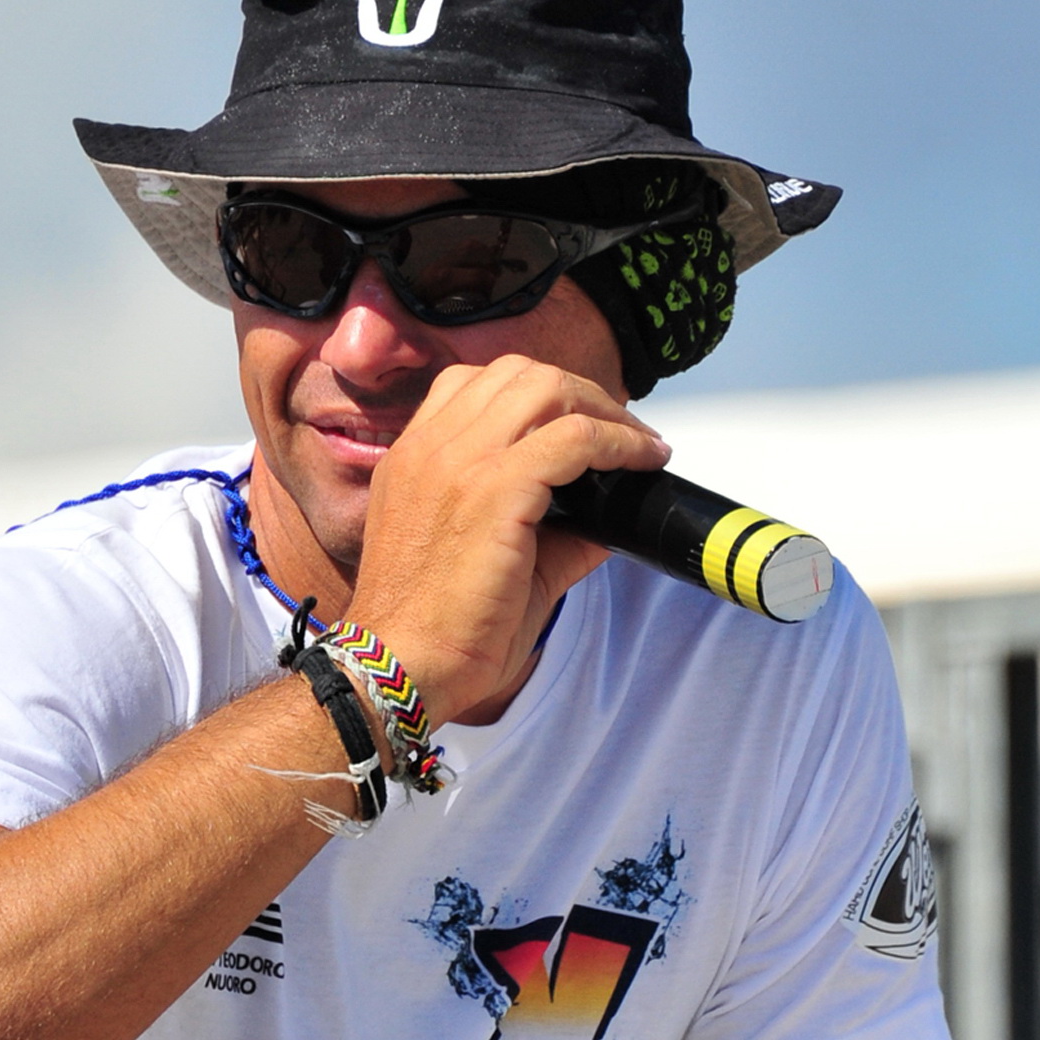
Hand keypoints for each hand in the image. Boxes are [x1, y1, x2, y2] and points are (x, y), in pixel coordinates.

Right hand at [346, 357, 668, 720]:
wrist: (397, 666)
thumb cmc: (432, 632)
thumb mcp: (487, 567)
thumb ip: (548, 537)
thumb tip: (605, 526)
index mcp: (415, 458)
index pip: (476, 385)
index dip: (538, 394)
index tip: (579, 423)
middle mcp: (431, 446)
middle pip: (519, 374)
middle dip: (580, 393)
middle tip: (621, 431)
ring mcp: (460, 460)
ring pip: (548, 389)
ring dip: (602, 410)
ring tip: (636, 444)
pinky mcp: (495, 489)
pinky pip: (574, 437)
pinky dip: (618, 442)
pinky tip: (642, 461)